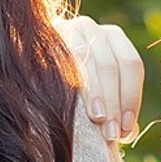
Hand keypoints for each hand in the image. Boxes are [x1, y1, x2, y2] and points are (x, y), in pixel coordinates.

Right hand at [56, 14, 144, 143]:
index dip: (131, 98)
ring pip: (90, 64)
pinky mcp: (48, 37)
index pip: (131, 65)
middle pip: (112, 66)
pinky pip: (65, 61)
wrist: (28, 64)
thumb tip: (129, 131)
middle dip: (115, 103)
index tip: (126, 128)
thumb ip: (116, 107)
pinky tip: (77, 106)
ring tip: (98, 122)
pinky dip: (75, 85)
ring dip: (97, 96)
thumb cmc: (71, 83)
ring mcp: (67, 28)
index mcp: (113, 36)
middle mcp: (92, 28)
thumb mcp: (99, 88)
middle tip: (111, 133)